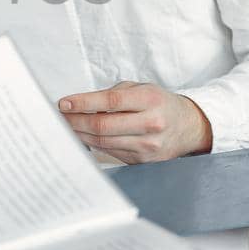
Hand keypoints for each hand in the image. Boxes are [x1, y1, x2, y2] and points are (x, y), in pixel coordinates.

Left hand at [58, 81, 211, 162]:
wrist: (189, 127)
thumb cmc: (160, 103)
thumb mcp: (142, 89)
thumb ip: (114, 94)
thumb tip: (80, 105)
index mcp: (150, 100)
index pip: (110, 101)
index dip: (83, 102)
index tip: (63, 103)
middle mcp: (151, 124)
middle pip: (103, 125)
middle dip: (75, 121)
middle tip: (59, 117)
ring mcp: (148, 146)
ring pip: (104, 142)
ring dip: (80, 134)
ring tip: (66, 127)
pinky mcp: (143, 161)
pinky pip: (111, 152)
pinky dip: (93, 144)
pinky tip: (83, 137)